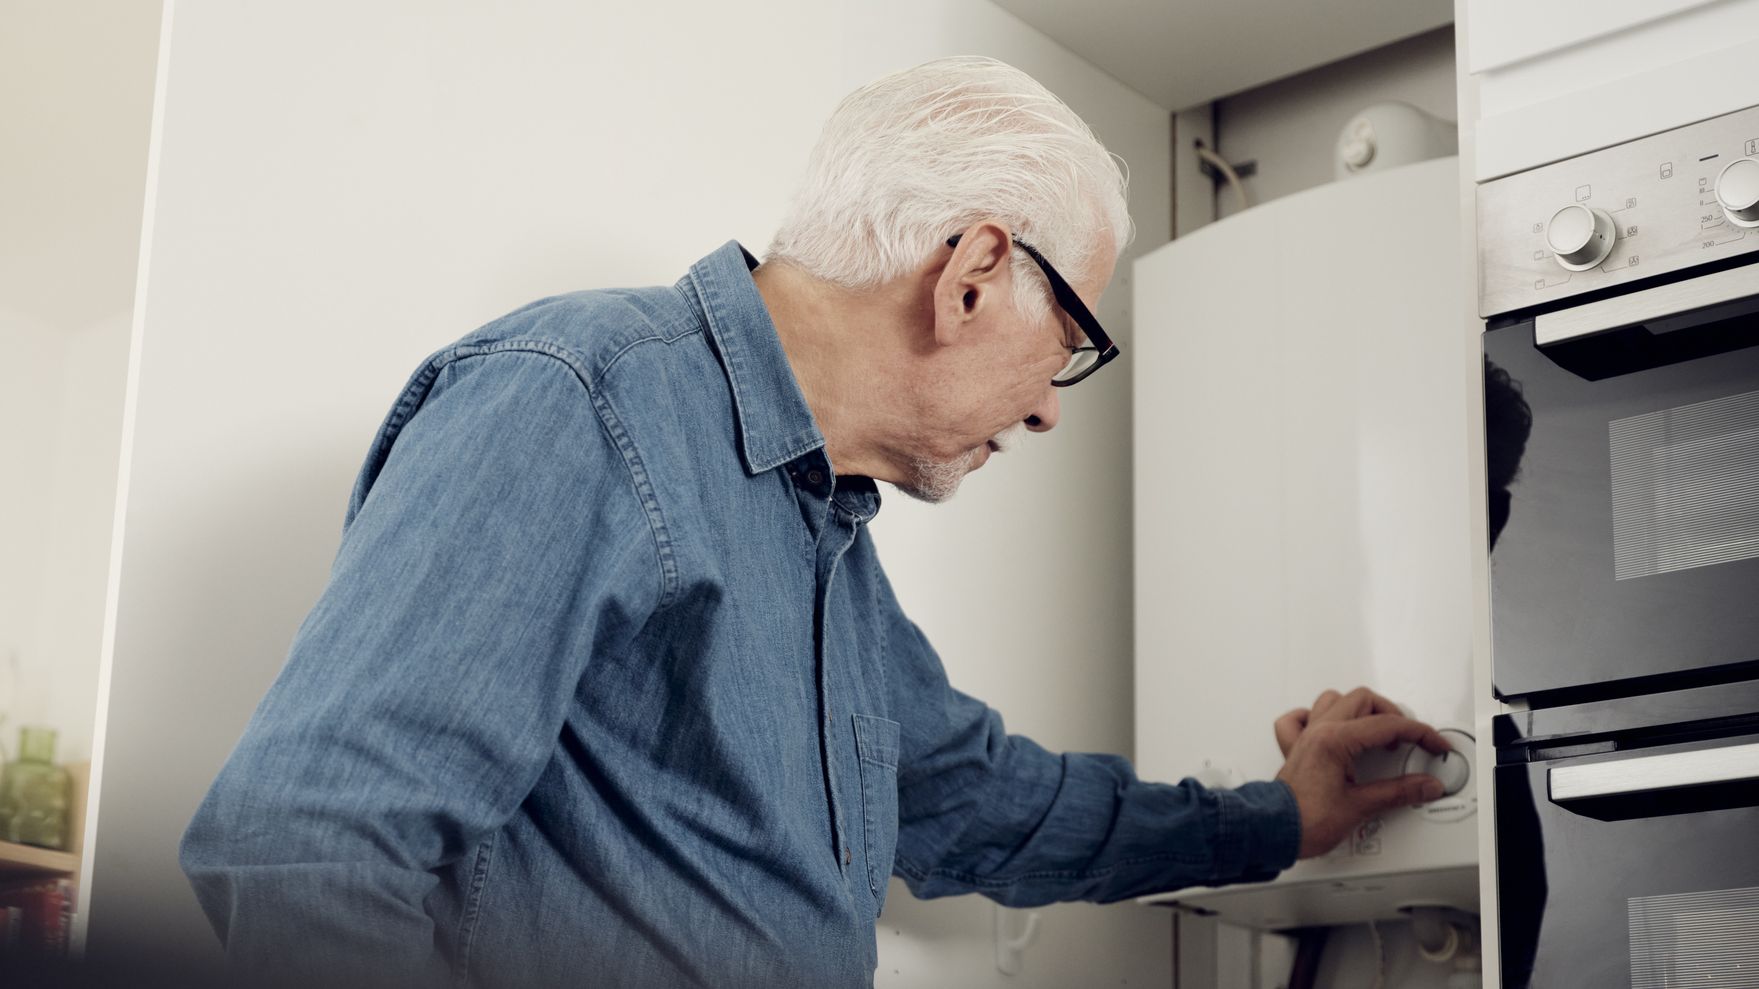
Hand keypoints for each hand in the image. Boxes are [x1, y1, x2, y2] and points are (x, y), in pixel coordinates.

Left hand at [1272, 687, 1450, 859]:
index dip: (1419, 733)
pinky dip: (1316, 717)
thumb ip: (1397, 792)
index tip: (1435, 744)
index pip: (1387, 725)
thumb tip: (1425, 785)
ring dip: (1359, 711)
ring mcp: (1305, 737)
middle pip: (1363, 700)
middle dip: (1392, 715)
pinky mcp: (1296, 748)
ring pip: (1333, 701)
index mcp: (1334, 740)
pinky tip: (1330, 729)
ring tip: (1377, 732)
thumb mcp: (1360, 807)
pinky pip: (1300, 717)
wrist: (1273, 831)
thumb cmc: (1306, 821)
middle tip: (1408, 738)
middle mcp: (1318, 731)